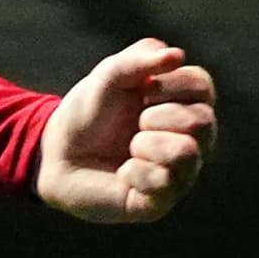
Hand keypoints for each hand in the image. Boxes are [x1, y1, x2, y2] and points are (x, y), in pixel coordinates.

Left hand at [34, 37, 216, 223]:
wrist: (55, 154)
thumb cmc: (89, 112)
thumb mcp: (109, 75)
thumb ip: (140, 58)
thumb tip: (177, 55)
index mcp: (187, 104)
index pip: (203, 85)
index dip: (169, 84)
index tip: (142, 90)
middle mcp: (193, 139)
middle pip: (203, 121)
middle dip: (156, 116)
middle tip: (135, 123)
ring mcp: (180, 173)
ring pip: (187, 153)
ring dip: (145, 144)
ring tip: (130, 148)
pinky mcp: (161, 202)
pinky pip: (163, 183)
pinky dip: (134, 171)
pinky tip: (123, 172)